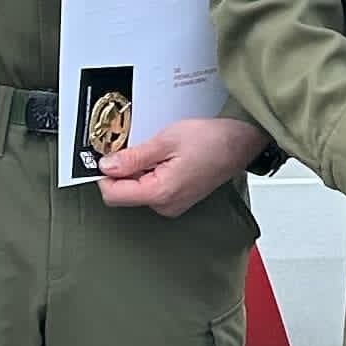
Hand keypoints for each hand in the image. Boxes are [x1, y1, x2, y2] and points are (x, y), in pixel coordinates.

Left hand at [92, 112, 266, 216]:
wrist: (241, 142)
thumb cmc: (212, 139)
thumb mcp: (166, 139)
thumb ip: (133, 156)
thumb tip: (106, 166)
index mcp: (161, 193)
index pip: (113, 194)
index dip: (103, 174)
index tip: (105, 155)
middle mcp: (165, 206)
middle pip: (123, 194)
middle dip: (120, 171)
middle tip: (133, 145)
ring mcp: (172, 205)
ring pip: (136, 191)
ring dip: (136, 170)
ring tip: (154, 150)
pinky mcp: (177, 199)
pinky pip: (151, 189)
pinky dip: (148, 173)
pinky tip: (162, 157)